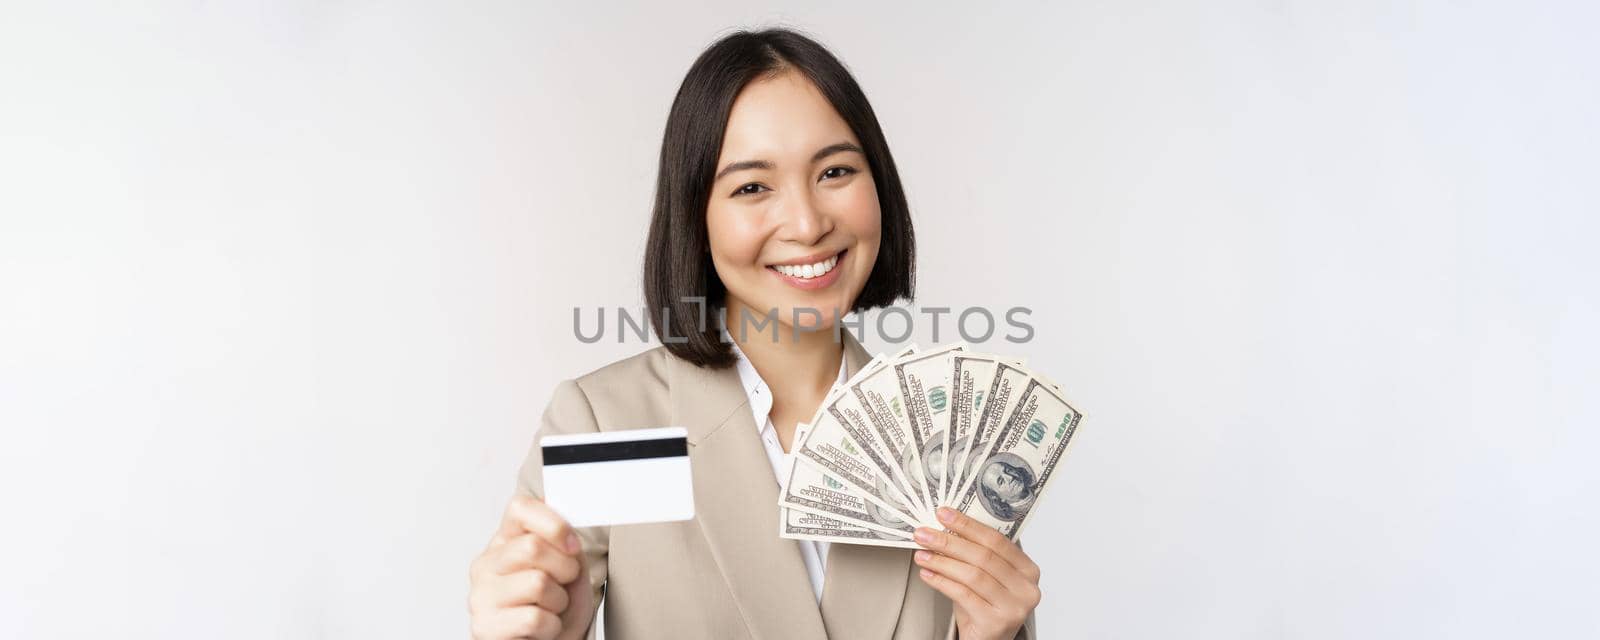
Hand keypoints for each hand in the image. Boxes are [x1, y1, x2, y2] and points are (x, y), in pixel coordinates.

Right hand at [468, 495, 594, 639]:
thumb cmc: (557, 605)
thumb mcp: (568, 566)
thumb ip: (564, 542)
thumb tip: (565, 526)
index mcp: (504, 541)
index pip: (520, 508)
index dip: (554, 523)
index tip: (572, 546)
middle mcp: (486, 564)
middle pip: (532, 547)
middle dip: (565, 568)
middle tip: (564, 584)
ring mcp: (481, 595)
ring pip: (537, 583)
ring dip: (559, 601)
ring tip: (551, 608)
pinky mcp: (484, 626)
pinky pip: (535, 618)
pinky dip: (551, 626)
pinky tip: (543, 628)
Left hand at [914, 507, 1040, 639]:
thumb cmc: (984, 606)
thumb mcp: (985, 576)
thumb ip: (973, 554)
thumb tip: (943, 527)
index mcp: (1028, 570)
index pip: (997, 540)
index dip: (968, 525)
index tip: (943, 514)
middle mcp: (1026, 589)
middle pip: (983, 556)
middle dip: (949, 542)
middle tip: (924, 533)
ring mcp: (1014, 607)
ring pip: (973, 575)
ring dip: (942, 562)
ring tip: (921, 554)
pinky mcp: (996, 623)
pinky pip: (963, 595)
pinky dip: (942, 582)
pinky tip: (927, 574)